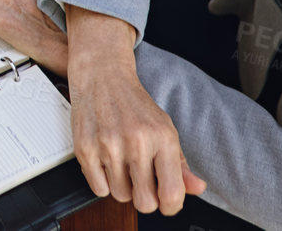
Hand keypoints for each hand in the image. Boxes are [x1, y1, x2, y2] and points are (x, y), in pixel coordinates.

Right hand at [66, 7, 207, 214]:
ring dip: (122, 188)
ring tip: (121, 166)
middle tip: (141, 182)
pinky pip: (98, 188)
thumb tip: (196, 188)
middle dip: (145, 198)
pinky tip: (106, 164)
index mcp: (163, 138)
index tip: (166, 201)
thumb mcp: (165, 129)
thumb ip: (181, 164)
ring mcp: (108, 145)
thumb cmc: (134, 104)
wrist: (101, 75)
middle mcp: (137, 142)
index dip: (171, 206)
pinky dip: (103, 182)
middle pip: (145, 203)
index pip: (172, 193)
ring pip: (120, 196)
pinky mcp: (85, 147)